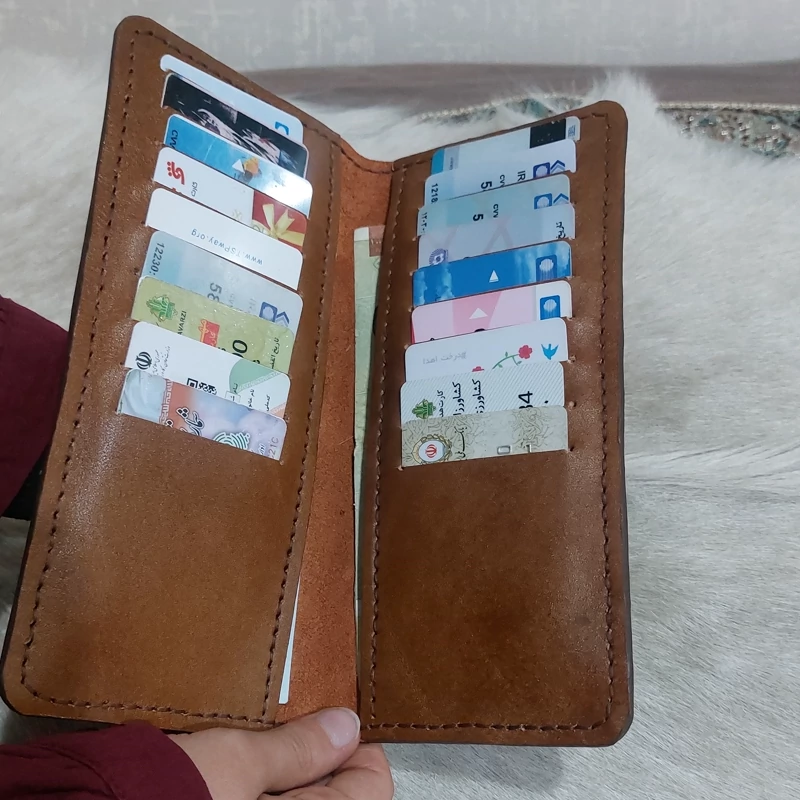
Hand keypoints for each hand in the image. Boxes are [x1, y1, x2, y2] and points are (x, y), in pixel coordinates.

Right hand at [169, 707, 392, 799]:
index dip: (357, 747)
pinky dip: (258, 778)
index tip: (339, 716)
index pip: (371, 784)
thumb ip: (299, 749)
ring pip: (294, 793)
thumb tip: (346, 726)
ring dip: (284, 764)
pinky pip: (258, 795)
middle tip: (295, 715)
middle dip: (316, 753)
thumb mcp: (237, 762)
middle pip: (330, 789)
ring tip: (261, 729)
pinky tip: (238, 752)